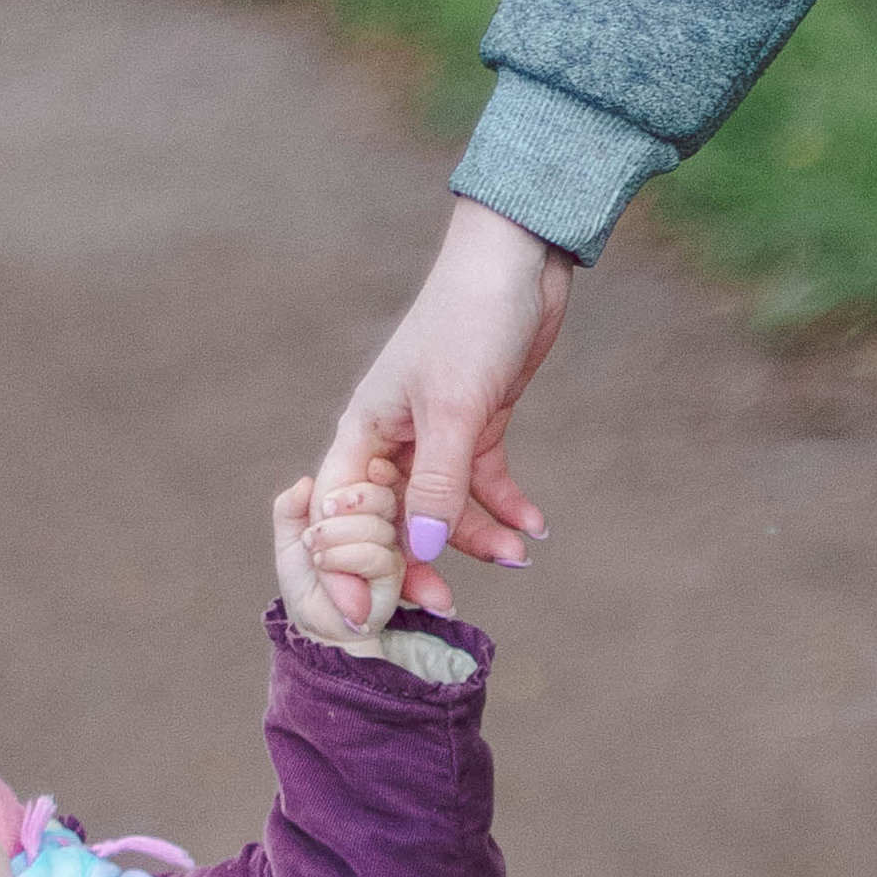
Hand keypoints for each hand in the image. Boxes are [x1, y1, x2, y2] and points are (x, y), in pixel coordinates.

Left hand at [274, 460, 406, 644]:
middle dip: (343, 506)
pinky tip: (326, 566)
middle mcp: (385, 525)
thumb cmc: (307, 578)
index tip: (331, 495)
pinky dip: (344, 557)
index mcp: (366, 508)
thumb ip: (290, 507)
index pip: (377, 478)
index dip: (362, 475)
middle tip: (315, 527)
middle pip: (382, 496)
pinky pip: (377, 556)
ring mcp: (393, 550)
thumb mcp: (290, 536)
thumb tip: (305, 483)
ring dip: (336, 537)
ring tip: (315, 553)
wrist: (313, 621)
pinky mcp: (395, 577)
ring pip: (376, 526)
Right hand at [314, 201, 572, 619]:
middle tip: (449, 608)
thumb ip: (437, 483)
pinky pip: (482, 485)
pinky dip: (506, 508)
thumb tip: (418, 550)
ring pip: (444, 510)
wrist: (519, 262)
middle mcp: (391, 441)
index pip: (341, 517)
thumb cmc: (470, 322)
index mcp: (362, 433)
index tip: (370, 614)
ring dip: (478, 539)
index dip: (349, 567)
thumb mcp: (454, 408)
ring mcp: (434, 436)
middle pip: (393, 523)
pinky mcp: (475, 427)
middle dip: (420, 566)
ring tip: (519, 556)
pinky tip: (535, 528)